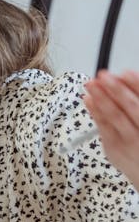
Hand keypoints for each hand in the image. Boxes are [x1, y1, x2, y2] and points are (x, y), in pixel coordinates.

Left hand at [85, 70, 138, 187]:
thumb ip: (137, 100)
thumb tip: (123, 78)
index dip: (136, 85)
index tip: (125, 72)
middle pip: (132, 108)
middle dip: (116, 90)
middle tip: (103, 75)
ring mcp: (131, 142)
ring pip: (115, 117)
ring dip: (101, 98)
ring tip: (91, 83)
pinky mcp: (114, 148)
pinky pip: (102, 127)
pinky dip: (94, 111)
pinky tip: (88, 99)